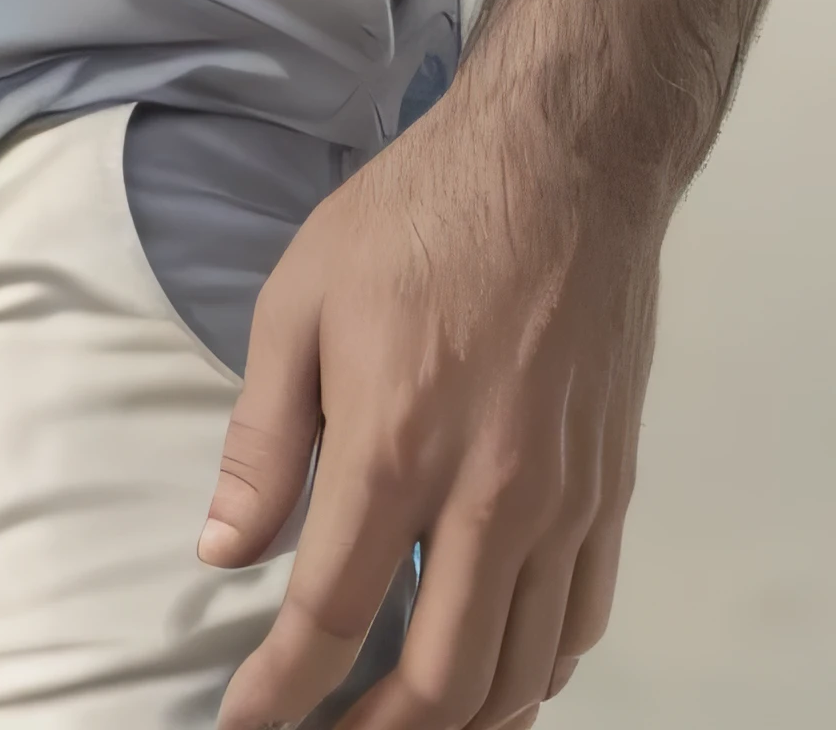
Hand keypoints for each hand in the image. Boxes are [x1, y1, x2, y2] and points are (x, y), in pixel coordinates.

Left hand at [202, 91, 661, 728]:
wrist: (560, 163)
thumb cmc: (419, 216)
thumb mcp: (298, 302)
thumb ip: (262, 439)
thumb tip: (226, 549)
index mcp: (394, 446)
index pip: (328, 616)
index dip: (280, 692)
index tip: (244, 726)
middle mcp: (488, 496)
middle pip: (438, 684)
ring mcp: (562, 503)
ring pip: (516, 675)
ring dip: (456, 722)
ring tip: (399, 726)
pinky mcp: (609, 494)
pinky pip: (578, 625)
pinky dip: (532, 675)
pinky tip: (493, 673)